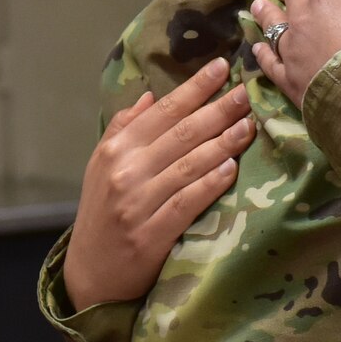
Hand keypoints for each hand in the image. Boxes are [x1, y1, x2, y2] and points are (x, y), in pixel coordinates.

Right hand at [61, 55, 254, 311]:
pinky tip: (231, 167)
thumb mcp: (101, 166)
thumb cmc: (102, 214)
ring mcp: (138, 204)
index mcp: (115, 150)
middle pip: (182, 133)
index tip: (222, 67)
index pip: (162, 111)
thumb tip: (149, 95)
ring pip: (189, 164)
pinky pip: (188, 202)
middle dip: (218, 109)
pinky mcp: (152, 235)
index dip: (194, 88)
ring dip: (223, 142)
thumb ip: (123, 129)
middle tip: (246, 92)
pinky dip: (211, 182)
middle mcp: (126, 172)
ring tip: (249, 125)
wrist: (91, 274)